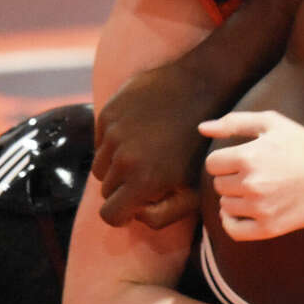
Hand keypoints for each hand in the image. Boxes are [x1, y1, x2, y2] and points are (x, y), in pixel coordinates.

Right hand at [93, 62, 218, 227]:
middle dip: (122, 188)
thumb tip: (135, 215)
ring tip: (143, 154)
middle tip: (145, 175)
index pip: (109, 215)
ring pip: (100, 165)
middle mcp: (123, 159)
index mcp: (143, 181)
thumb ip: (163, 216)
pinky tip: (139, 133)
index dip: (121, 214)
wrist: (203, 88)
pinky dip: (114, 142)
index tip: (134, 205)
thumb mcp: (195, 190)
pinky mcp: (109, 112)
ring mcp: (114, 134)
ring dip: (116, 166)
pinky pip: (101, 140)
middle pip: (106, 189)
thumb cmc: (203, 144)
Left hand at [199, 110, 303, 239]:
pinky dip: (232, 221)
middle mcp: (251, 184)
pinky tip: (243, 211)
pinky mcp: (269, 228)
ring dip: (236, 197)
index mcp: (248, 157)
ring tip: (259, 188)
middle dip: (232, 177)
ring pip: (226, 205)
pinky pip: (234, 230)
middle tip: (257, 173)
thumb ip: (234, 123)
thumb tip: (202, 128)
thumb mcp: (271, 123)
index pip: (213, 164)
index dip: (226, 160)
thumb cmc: (303, 144)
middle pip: (219, 184)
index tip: (243, 159)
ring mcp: (260, 208)